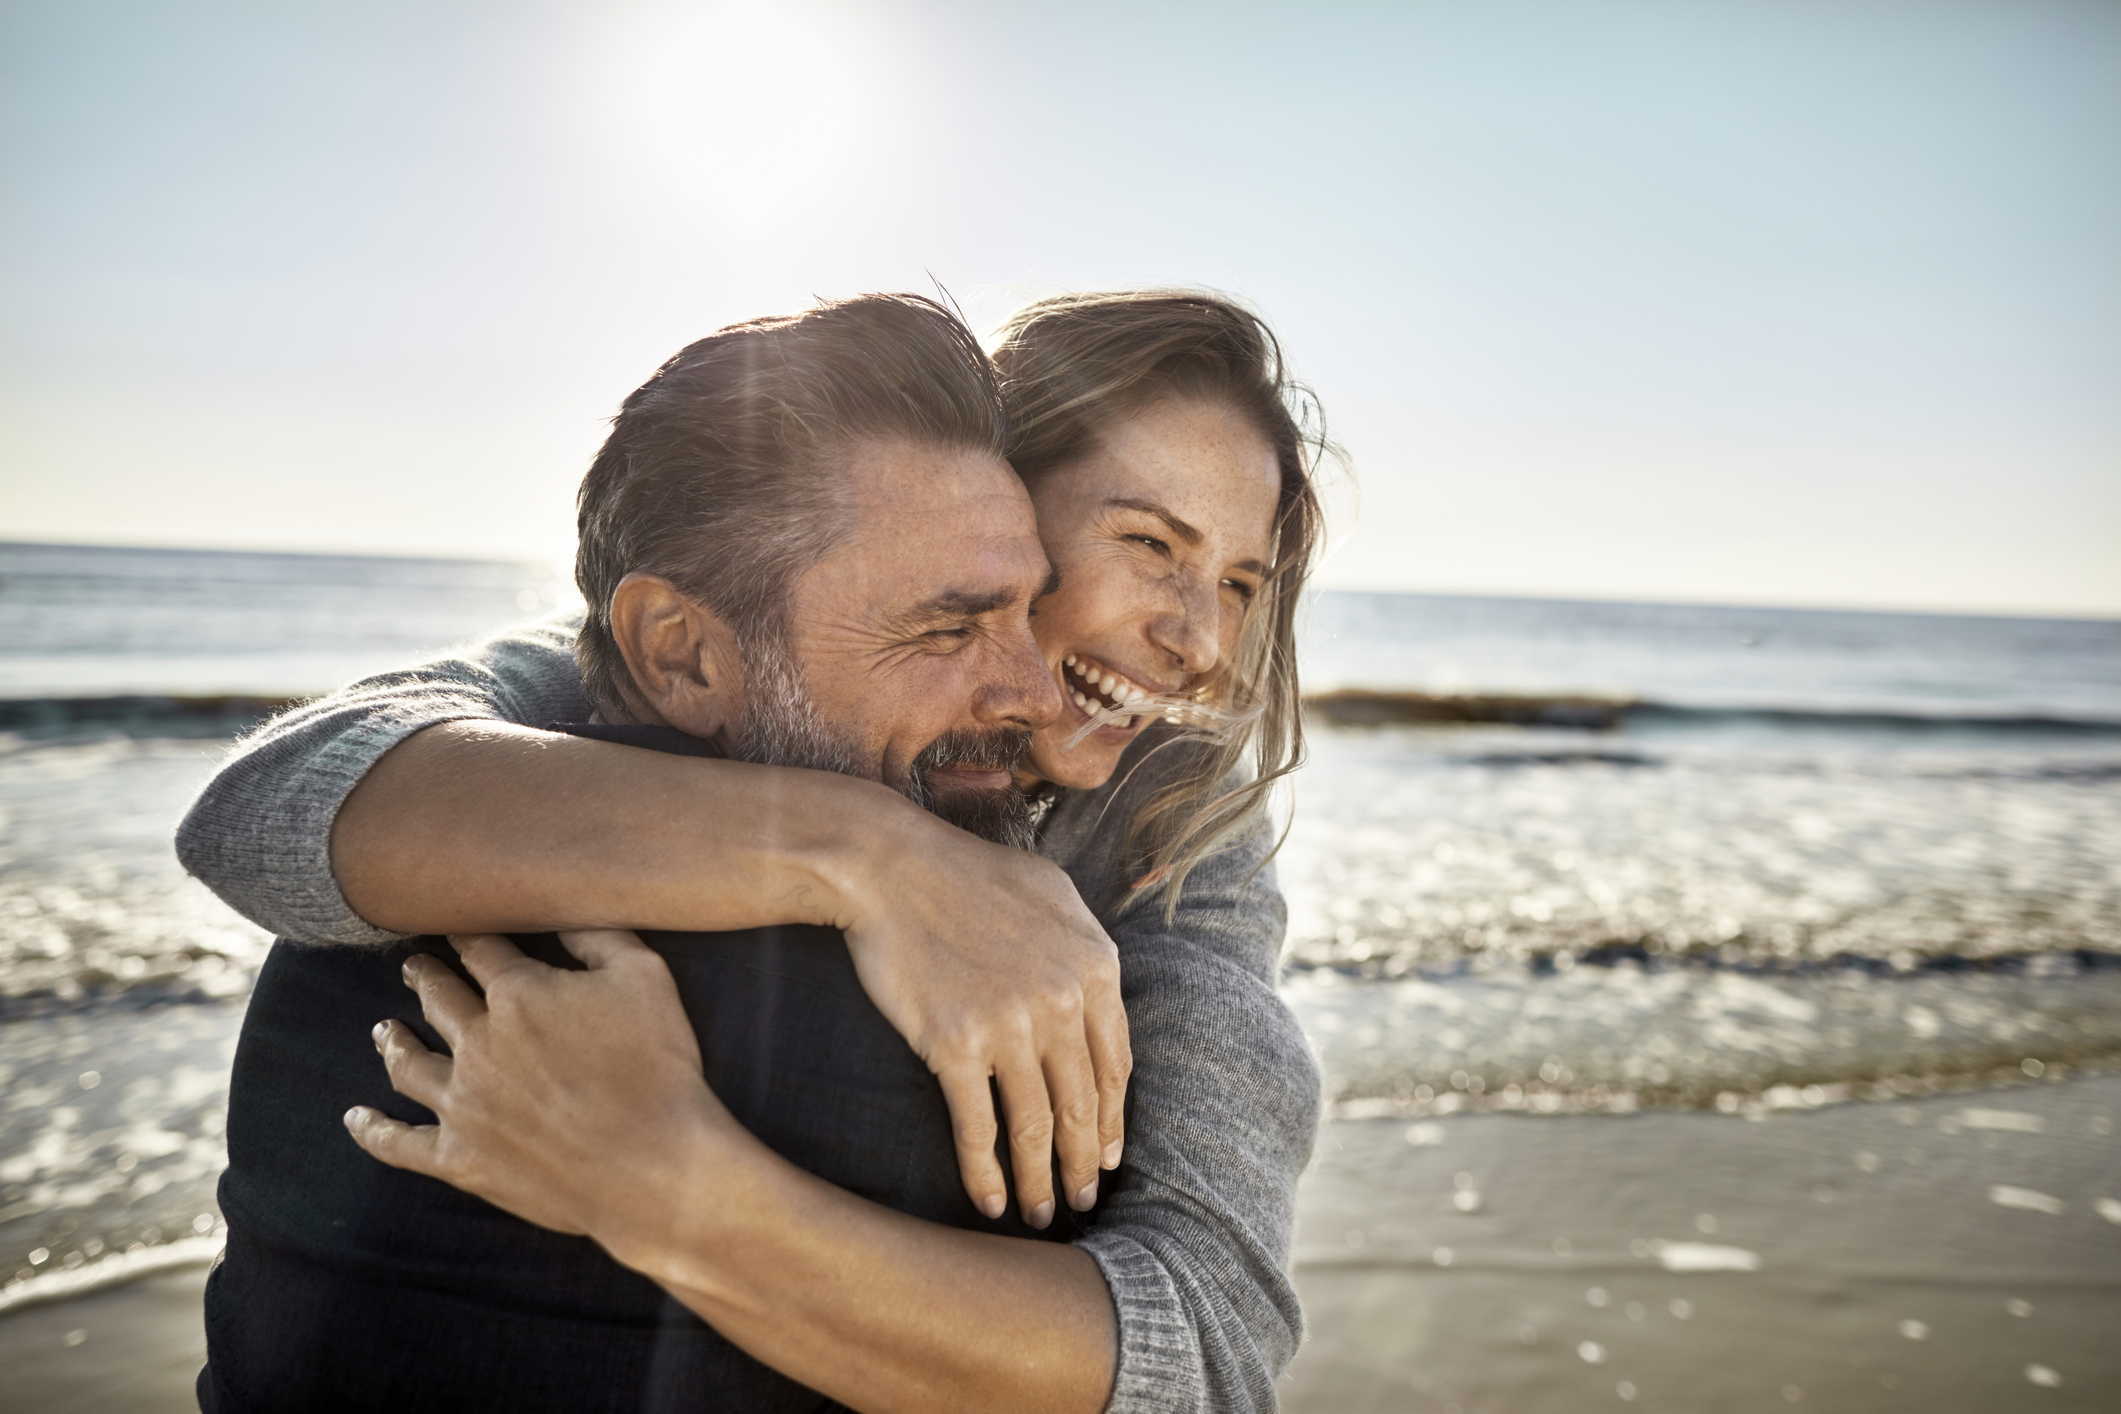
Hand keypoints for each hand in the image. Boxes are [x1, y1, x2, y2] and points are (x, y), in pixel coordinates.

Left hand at [344, 931, 726, 1241]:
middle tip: (413, 966)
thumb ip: (599, 936)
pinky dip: (373, 1130)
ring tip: (384, 1029)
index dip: (468, 934)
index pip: (481, 949)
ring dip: (394, 1041)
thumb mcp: (645, 978)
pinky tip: (356, 1119)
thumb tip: (563, 908)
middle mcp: (478, 1043)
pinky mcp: (460, 1158)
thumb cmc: (657, 1067)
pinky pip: (399, 1143)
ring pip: (409, 1064)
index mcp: (519, 994)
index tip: (457, 925)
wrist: (651, 1166)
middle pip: (437, 999)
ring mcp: (462, 1103)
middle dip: (424, 977)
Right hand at [831, 820, 1131, 1227]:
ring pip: (1035, 1125)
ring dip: (1041, 1180)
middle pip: (1081, 1104)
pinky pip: (978, 1126)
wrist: (888, 867)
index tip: (1108, 1153)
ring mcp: (1010, 1026)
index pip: (1115, 1064)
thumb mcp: (1052, 893)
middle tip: (1083, 1200)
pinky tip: (990, 1202)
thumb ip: (1085, 947)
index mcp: (1095, 967)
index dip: (1112, 1118)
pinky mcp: (955, 1046)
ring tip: (1043, 1213)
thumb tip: (1101, 993)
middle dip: (1084, 1162)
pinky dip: (986, 1172)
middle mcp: (1062, 1001)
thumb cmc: (966, 874)